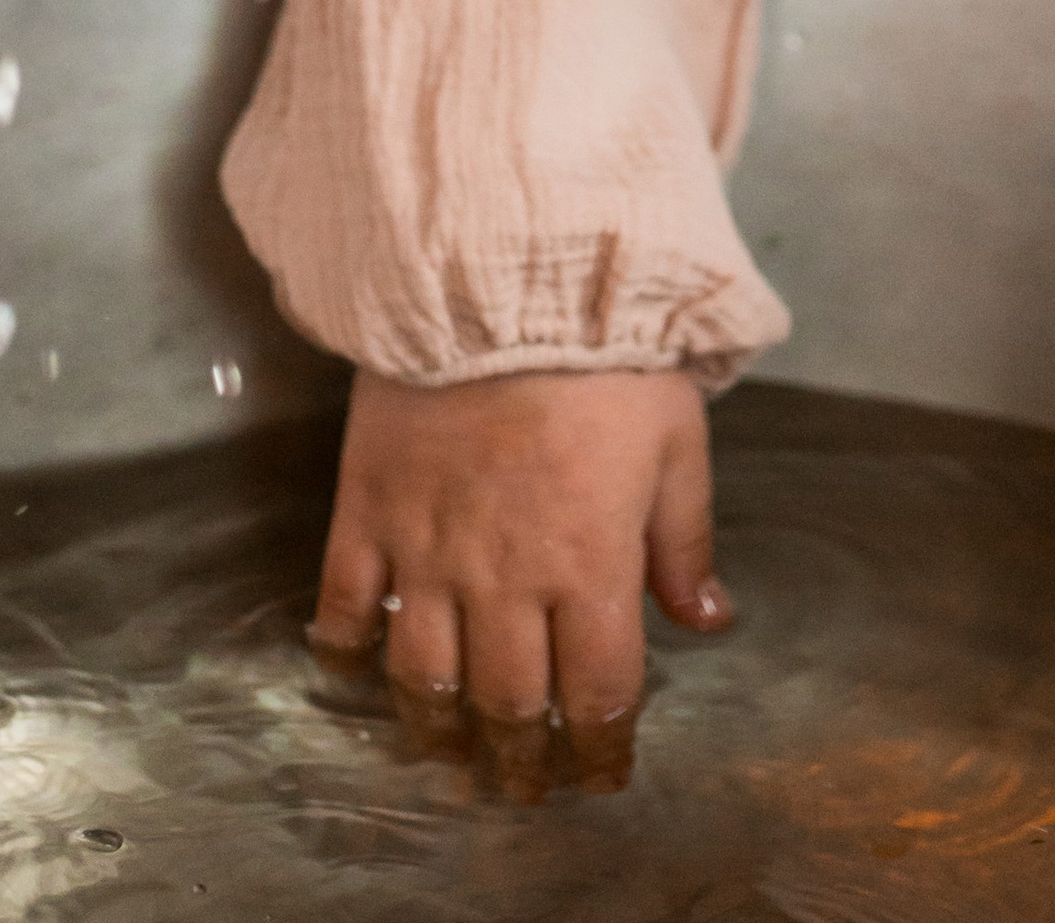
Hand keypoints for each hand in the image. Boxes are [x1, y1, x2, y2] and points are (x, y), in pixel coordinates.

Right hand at [308, 364, 729, 796]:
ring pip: (425, 679)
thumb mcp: (677, 438)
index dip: (600, 750)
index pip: (597, 694)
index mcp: (589, 564)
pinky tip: (361, 668)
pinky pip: (346, 605)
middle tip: (526, 784)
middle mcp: (505, 576)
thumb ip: (685, 540)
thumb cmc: (606, 350)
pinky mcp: (367, 509)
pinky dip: (350, 650)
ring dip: (440, 732)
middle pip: (508, 705)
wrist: (504, 269)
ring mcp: (427, 548)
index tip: (601, 773)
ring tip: (453, 755)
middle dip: (521, 761)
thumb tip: (709, 620)